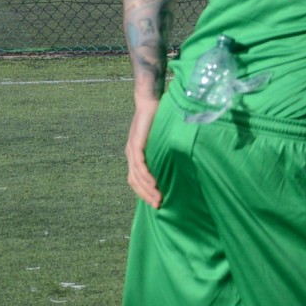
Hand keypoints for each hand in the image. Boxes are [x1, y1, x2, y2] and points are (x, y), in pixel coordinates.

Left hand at [125, 93, 161, 208]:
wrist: (149, 100)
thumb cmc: (158, 117)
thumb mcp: (159, 138)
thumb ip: (162, 150)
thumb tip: (175, 162)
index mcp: (134, 154)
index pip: (135, 179)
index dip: (144, 193)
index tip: (157, 202)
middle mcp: (130, 154)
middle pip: (134, 181)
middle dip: (146, 195)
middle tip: (159, 206)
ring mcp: (132, 149)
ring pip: (137, 176)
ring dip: (148, 189)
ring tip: (159, 199)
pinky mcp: (136, 143)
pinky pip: (139, 164)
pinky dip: (146, 176)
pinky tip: (154, 184)